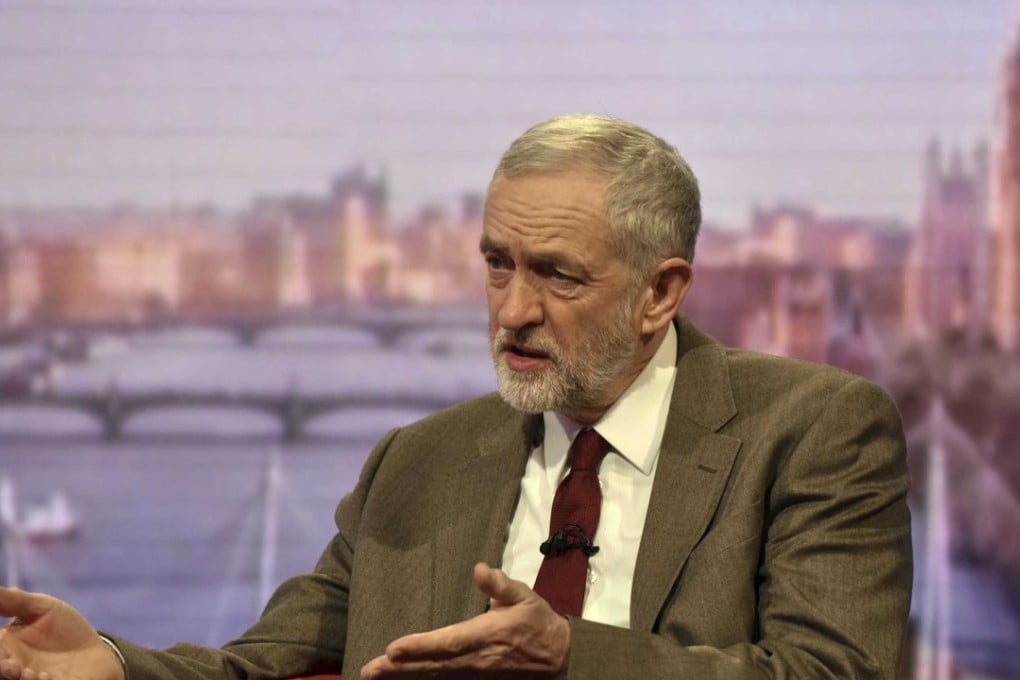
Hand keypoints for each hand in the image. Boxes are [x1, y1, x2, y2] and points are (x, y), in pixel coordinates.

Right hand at [0, 587, 123, 679]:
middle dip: (4, 668)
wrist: (94, 651)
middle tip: (12, 666)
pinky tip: (48, 677)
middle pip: (3, 669)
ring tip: (29, 673)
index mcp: (5, 646)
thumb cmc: (64, 628)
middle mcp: (14, 667)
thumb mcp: (41, 608)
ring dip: (21, 679)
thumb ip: (14, 600)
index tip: (2, 640)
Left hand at [360, 563, 569, 678]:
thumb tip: (480, 569)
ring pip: (435, 678)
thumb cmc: (537, 621)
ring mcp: (477, 675)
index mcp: (486, 635)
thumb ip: (500, 585)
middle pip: (433, 666)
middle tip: (369, 670)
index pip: (448, 642)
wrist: (560, 658)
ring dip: (405, 677)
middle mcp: (477, 660)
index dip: (420, 647)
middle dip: (400, 669)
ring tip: (376, 676)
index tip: (393, 649)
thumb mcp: (524, 596)